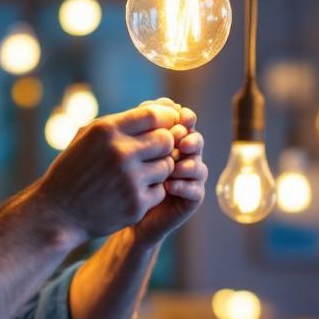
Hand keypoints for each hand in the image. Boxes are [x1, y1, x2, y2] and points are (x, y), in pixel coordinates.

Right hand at [35, 102, 180, 240]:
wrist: (57, 213)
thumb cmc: (75, 169)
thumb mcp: (88, 137)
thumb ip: (123, 122)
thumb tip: (165, 107)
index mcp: (106, 130)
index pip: (153, 115)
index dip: (165, 119)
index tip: (165, 125)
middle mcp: (120, 152)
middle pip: (166, 139)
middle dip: (164, 144)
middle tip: (153, 151)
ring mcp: (129, 179)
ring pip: (167, 165)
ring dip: (158, 169)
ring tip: (138, 173)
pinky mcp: (136, 204)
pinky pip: (161, 191)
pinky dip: (150, 192)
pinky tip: (132, 192)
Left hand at [131, 99, 206, 245]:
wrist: (121, 212)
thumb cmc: (120, 177)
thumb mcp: (125, 151)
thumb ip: (134, 130)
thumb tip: (143, 107)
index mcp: (171, 139)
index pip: (182, 122)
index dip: (182, 116)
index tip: (175, 113)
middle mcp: (184, 156)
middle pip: (195, 140)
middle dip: (189, 138)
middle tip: (180, 140)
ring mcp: (189, 177)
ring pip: (198, 165)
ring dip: (187, 163)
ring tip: (173, 166)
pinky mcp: (191, 198)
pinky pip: (195, 190)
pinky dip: (184, 185)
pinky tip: (169, 185)